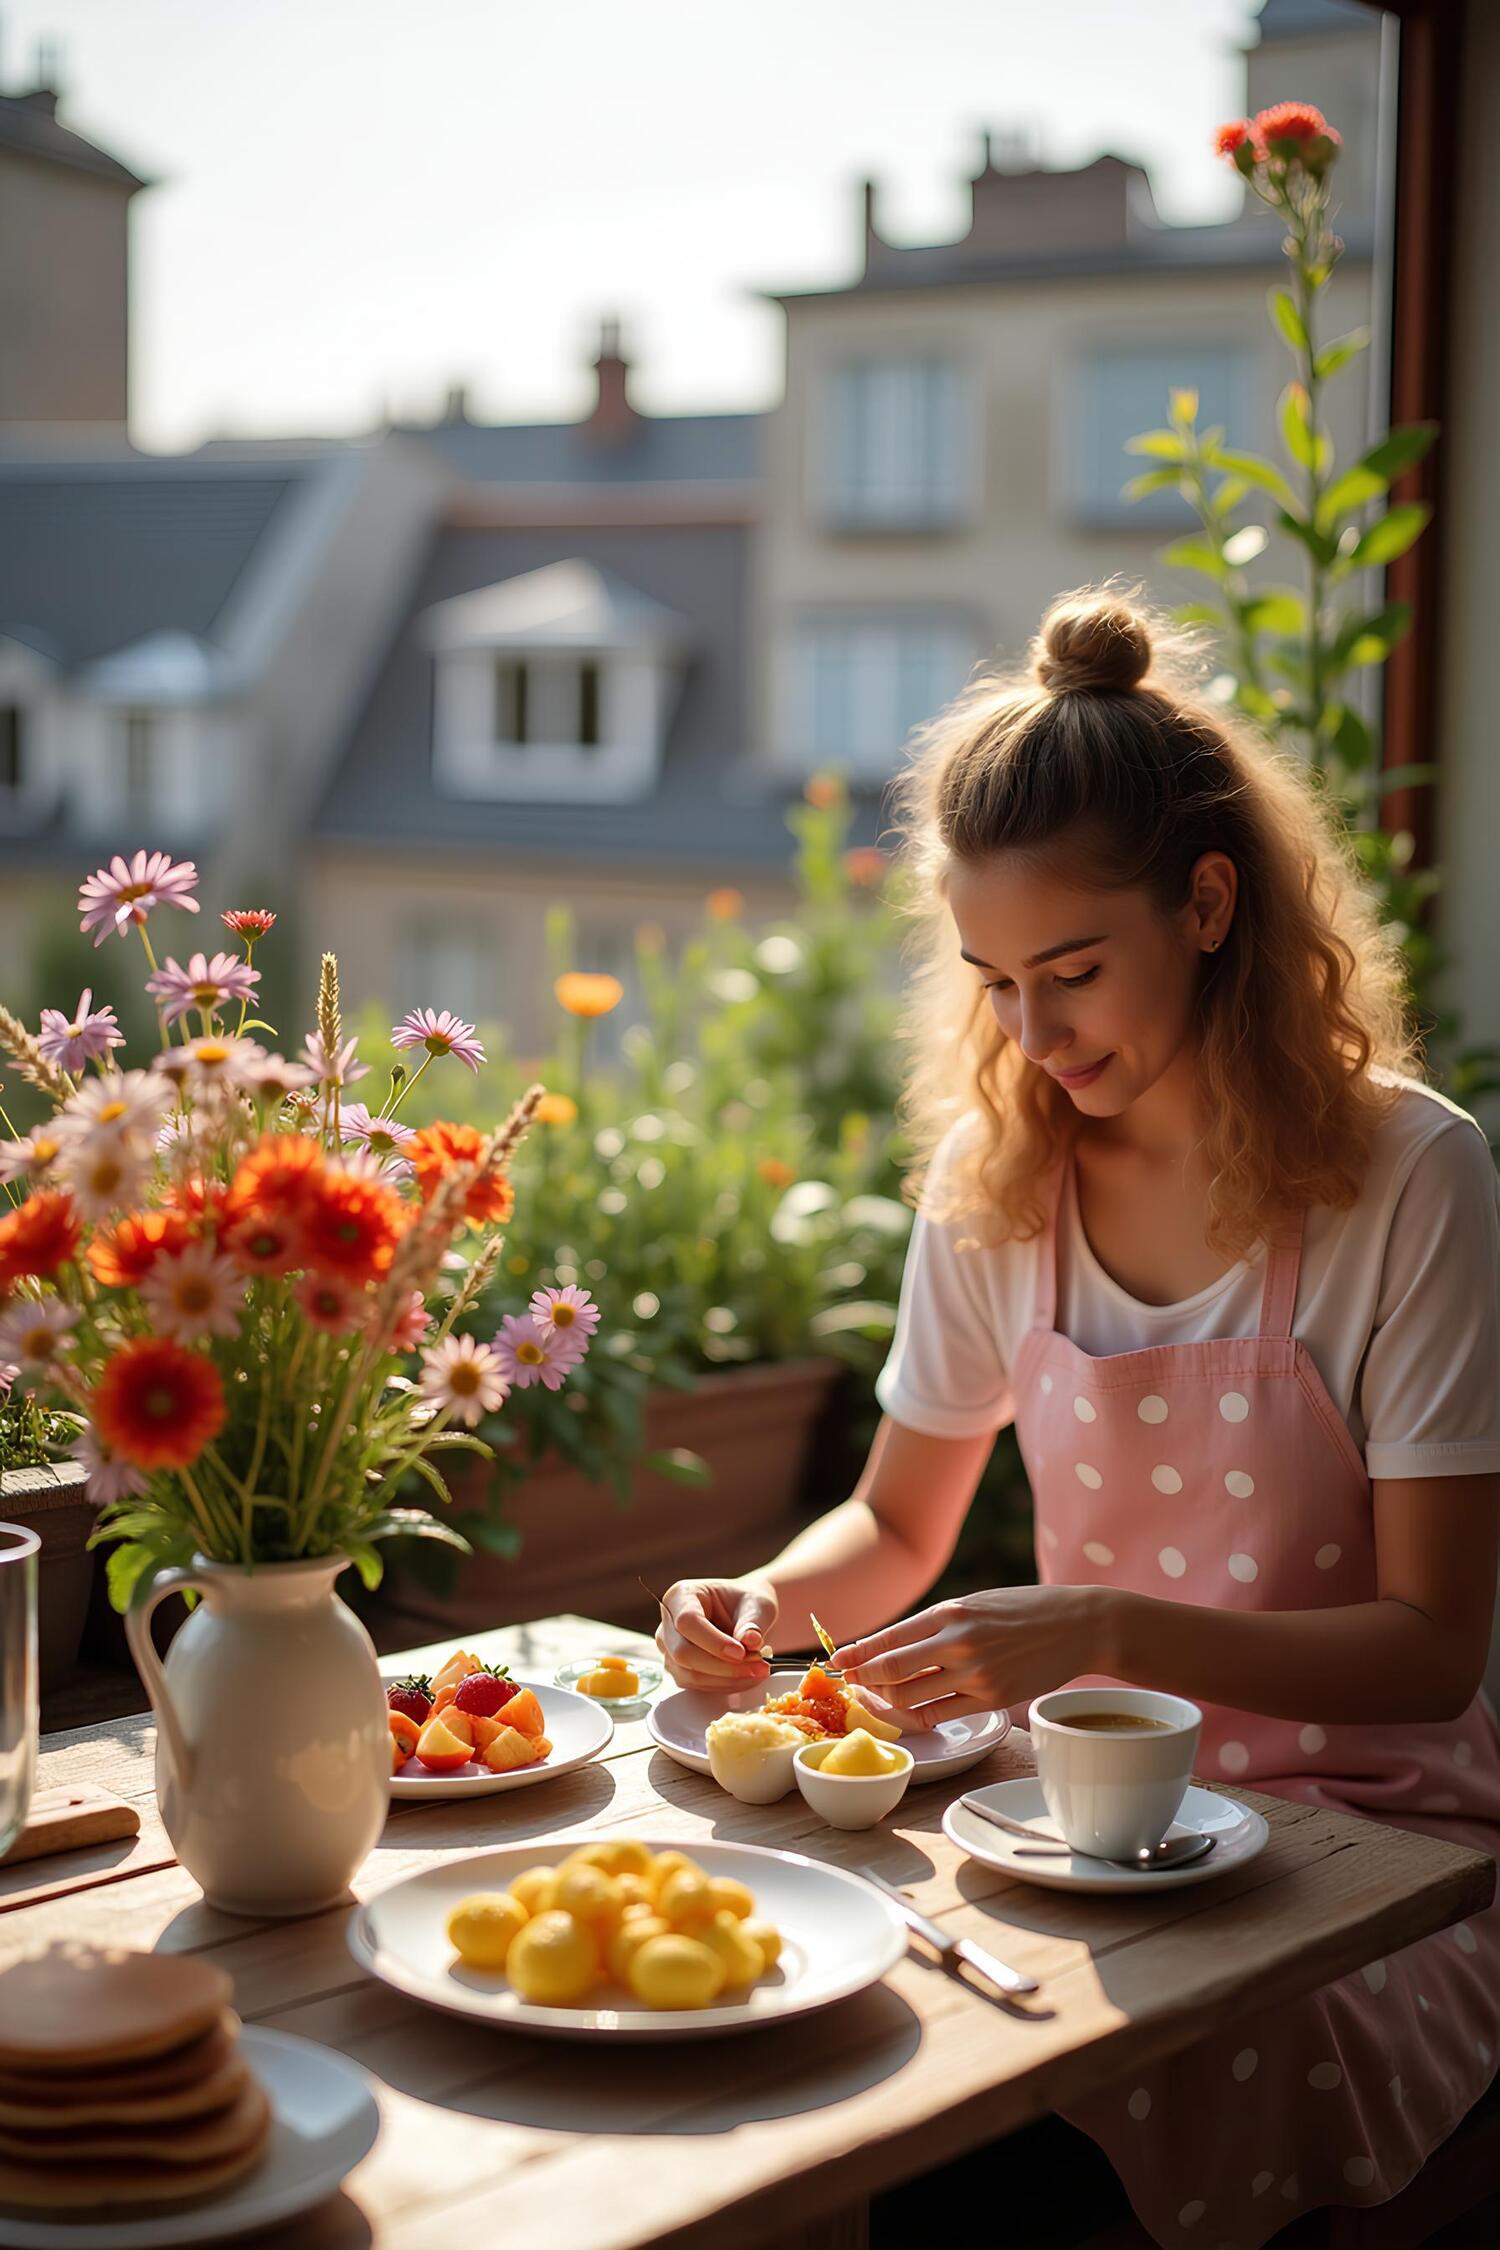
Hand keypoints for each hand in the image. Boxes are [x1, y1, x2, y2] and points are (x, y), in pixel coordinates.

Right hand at [656, 1577, 778, 1693]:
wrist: (744, 1615)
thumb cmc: (746, 1603)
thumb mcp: (757, 1604)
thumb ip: (753, 1621)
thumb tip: (750, 1641)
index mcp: (681, 1596)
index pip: (687, 1621)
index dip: (713, 1641)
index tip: (741, 1652)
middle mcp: (668, 1622)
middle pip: (683, 1652)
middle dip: (723, 1665)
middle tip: (759, 1665)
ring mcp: (669, 1648)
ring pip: (690, 1674)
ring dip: (727, 1679)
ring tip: (759, 1670)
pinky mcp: (678, 1669)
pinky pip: (697, 1684)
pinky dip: (725, 1684)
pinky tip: (747, 1676)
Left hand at [832, 1585, 1105, 1726]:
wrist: (1078, 1624)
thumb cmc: (1023, 1610)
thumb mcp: (974, 1603)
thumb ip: (935, 1624)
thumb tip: (889, 1647)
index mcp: (951, 1611)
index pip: (888, 1638)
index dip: (857, 1653)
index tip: (839, 1660)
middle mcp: (958, 1641)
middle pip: (890, 1671)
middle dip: (862, 1679)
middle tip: (849, 1682)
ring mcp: (976, 1674)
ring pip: (909, 1697)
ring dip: (886, 1700)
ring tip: (878, 1696)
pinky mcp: (992, 1699)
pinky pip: (939, 1714)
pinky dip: (918, 1715)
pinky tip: (911, 1709)